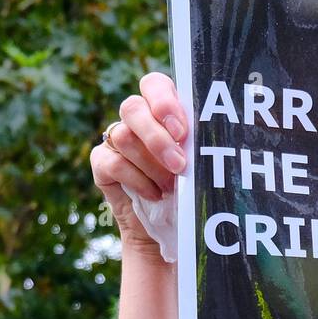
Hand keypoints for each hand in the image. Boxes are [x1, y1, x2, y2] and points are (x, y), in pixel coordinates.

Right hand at [91, 72, 187, 252]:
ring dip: (151, 165)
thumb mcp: (202, 167)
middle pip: (133, 107)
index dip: (164, 102)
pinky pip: (111, 161)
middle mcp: (137, 121)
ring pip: (123, 136)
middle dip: (157, 138)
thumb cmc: (191, 194)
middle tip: (179, 165)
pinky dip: (136, 180)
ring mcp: (116, 140)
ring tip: (171, 188)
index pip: (154, 84)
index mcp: (163, 111)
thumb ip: (200, 146)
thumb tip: (215, 135)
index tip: (182, 132)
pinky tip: (154, 195)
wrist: (170, 234)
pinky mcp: (102, 164)